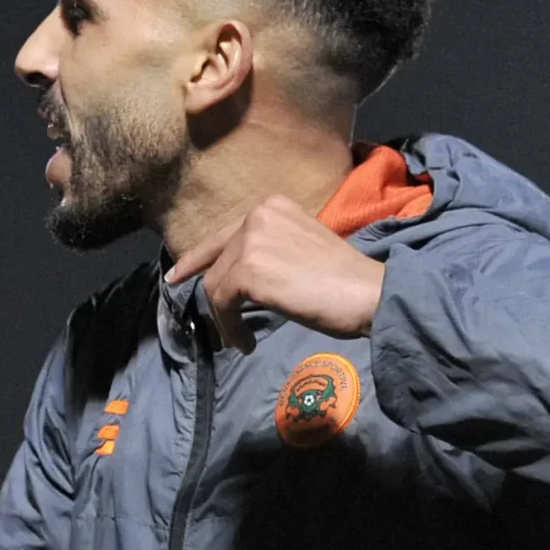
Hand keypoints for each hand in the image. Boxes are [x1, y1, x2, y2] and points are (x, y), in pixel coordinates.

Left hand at [166, 195, 384, 352]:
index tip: (178, 277)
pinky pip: (222, 302)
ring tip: (242, 339)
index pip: (223, 235)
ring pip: (216, 285)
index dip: (197, 259)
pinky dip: (229, 326)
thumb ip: (268, 252)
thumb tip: (235, 276)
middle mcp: (258, 215)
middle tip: (218, 325)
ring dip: (225, 318)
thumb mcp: (299, 251)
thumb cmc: (345, 281)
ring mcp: (252, 240)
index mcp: (273, 206)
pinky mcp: (249, 269)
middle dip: (214, 297)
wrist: (371, 294)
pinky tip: (246, 342)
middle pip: (217, 262)